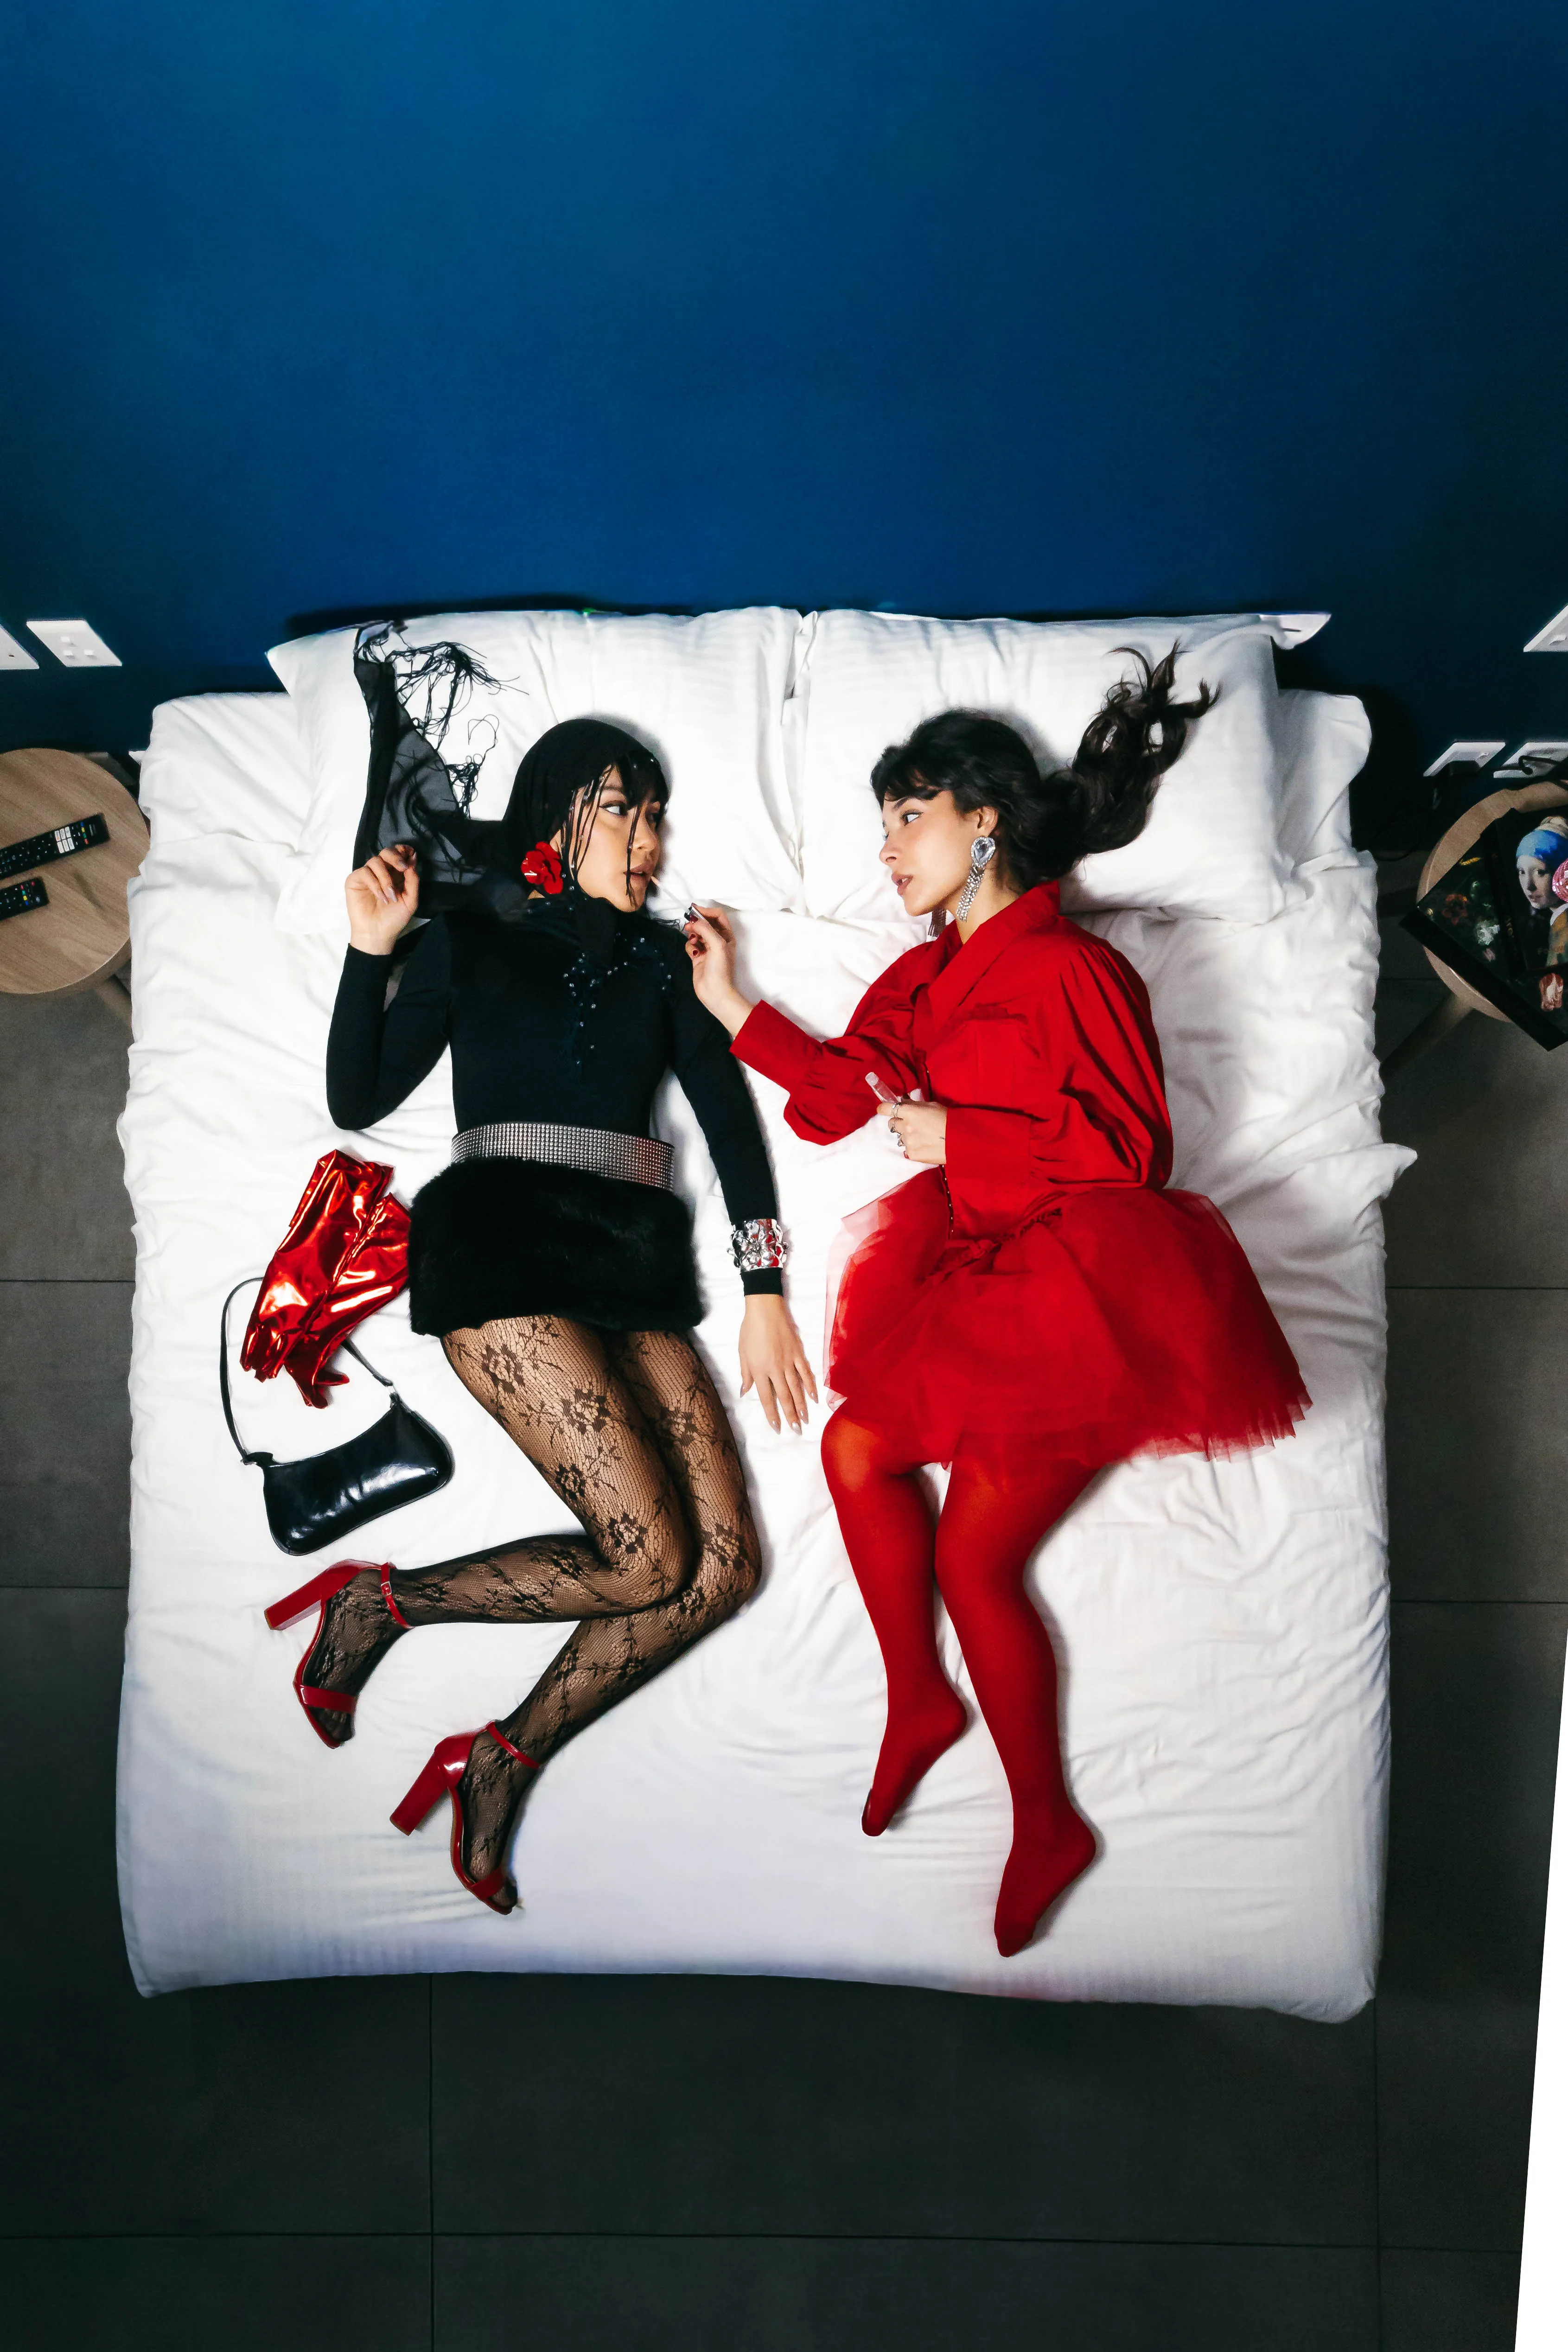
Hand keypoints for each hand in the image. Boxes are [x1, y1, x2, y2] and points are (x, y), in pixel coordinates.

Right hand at [346, 842, 419, 954]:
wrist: (378, 933)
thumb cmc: (394, 919)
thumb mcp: (410, 900)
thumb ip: (412, 880)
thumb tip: (412, 858)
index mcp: (396, 874)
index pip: (398, 854)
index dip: (403, 850)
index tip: (410, 854)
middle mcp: (381, 872)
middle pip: (386, 851)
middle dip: (395, 857)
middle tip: (402, 868)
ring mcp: (367, 875)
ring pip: (375, 861)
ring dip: (385, 878)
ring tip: (390, 896)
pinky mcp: (355, 880)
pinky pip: (365, 872)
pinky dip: (375, 884)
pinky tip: (381, 897)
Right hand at [684, 904, 753, 1036]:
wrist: (715, 991)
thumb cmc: (721, 969)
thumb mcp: (717, 944)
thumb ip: (706, 929)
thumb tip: (694, 921)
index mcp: (727, 936)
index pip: (717, 916)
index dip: (706, 911)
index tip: (694, 911)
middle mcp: (718, 940)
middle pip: (705, 923)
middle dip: (697, 922)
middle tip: (689, 925)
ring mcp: (707, 948)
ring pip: (697, 933)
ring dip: (693, 934)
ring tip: (693, 940)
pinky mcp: (698, 957)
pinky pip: (691, 945)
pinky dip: (690, 945)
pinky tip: (693, 951)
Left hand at [738, 1293, 817, 1432]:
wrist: (765, 1308)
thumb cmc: (750, 1330)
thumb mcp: (742, 1353)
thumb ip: (746, 1374)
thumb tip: (744, 1392)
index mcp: (759, 1370)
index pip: (766, 1398)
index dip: (772, 1414)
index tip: (777, 1427)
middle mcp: (775, 1369)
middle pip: (784, 1397)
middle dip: (790, 1415)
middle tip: (796, 1430)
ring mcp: (789, 1361)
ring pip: (797, 1388)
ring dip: (802, 1406)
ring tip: (806, 1420)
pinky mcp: (799, 1353)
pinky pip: (806, 1373)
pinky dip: (811, 1386)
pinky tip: (815, 1398)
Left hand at [880, 1097, 947, 1164]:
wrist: (959, 1140)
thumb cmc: (948, 1119)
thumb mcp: (932, 1106)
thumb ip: (915, 1105)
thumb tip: (903, 1102)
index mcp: (909, 1112)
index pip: (886, 1109)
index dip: (884, 1109)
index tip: (884, 1109)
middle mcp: (905, 1126)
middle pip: (892, 1124)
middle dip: (899, 1123)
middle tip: (911, 1124)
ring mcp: (908, 1141)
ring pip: (900, 1137)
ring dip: (907, 1136)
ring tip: (922, 1137)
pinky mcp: (912, 1154)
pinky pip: (907, 1149)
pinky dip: (913, 1147)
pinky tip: (925, 1146)